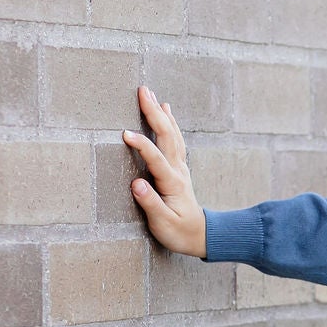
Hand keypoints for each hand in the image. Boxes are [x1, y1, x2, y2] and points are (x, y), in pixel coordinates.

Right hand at [122, 86, 206, 257]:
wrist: (200, 235)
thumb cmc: (179, 232)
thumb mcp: (163, 224)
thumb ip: (150, 204)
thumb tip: (136, 184)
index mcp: (172, 183)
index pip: (156, 160)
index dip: (142, 146)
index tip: (125, 133)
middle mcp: (178, 170)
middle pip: (167, 137)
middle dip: (154, 113)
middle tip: (142, 91)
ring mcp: (180, 166)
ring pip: (172, 134)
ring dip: (161, 113)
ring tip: (150, 94)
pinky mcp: (178, 166)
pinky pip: (175, 138)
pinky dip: (169, 122)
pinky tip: (166, 108)